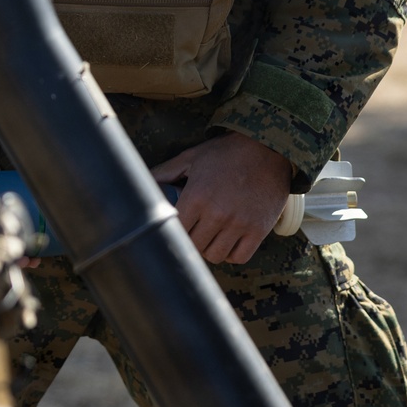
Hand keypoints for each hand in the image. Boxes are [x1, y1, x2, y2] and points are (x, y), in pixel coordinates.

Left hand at [153, 132, 292, 264]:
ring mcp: (239, 224)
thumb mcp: (191, 157)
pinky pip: (239, 257)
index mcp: (196, 196)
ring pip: (215, 256)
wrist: (268, 149)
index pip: (175, 231)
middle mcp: (217, 214)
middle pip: (194, 247)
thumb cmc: (226, 153)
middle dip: (192, 239)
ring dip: (211, 248)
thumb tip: (139, 184)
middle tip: (196, 229)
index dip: (174, 230)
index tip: (179, 224)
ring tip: (212, 234)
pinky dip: (232, 253)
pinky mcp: (258, 230)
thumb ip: (164, 173)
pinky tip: (230, 239)